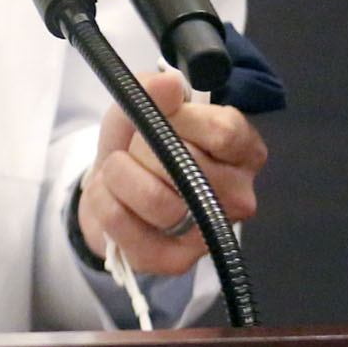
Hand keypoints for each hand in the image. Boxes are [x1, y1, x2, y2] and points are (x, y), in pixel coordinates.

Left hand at [77, 69, 267, 275]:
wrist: (112, 189)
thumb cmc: (138, 142)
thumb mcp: (140, 104)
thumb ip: (152, 89)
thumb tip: (169, 84)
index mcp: (244, 153)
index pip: (223, 131)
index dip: (179, 118)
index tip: (160, 116)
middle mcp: (238, 197)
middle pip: (185, 164)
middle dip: (141, 147)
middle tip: (136, 151)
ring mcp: (208, 234)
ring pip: (155, 198)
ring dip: (119, 175)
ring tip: (120, 173)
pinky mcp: (174, 262)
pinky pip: (123, 222)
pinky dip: (103, 200)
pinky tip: (113, 197)